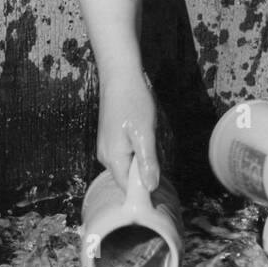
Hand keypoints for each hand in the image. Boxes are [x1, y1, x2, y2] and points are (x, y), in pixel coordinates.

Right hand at [97, 70, 159, 192]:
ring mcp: (107, 146)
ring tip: (153, 144)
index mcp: (113, 158)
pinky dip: (137, 152)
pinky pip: (125, 154)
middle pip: (127, 178)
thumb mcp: (145, 134)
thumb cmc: (133, 102)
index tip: (162, 189)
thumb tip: (150, 188)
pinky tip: (146, 137)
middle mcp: (105, 156)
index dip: (145, 191)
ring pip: (127, 165)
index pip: (128, 188)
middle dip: (145, 175)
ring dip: (142, 162)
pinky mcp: (110, 138)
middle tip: (160, 158)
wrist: (120, 76)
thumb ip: (148, 162)